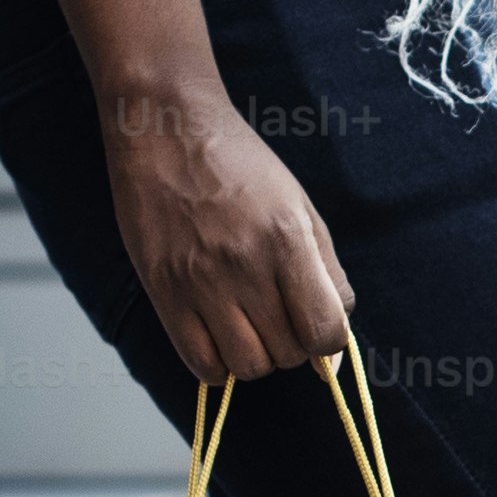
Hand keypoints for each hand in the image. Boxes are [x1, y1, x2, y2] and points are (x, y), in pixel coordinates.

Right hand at [102, 87, 350, 383]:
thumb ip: (329, 280)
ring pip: (247, 367)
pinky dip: (218, 363)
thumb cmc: (241, 167)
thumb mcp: (302, 210)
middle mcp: (244, 265)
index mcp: (287, 240)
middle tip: (278, 312)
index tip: (315, 323)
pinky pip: (200, 364)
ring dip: (257, 356)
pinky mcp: (163, 291)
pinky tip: (219, 333)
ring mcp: (199, 281)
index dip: (327, 340)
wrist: (167, 130)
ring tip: (249, 323)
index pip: (325, 332)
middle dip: (293, 344)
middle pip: (288, 354)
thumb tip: (332, 356)